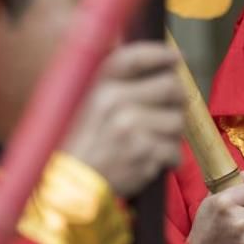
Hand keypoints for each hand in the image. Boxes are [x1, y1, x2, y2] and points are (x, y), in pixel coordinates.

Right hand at [63, 42, 185, 197]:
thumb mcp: (82, 107)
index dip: (161, 54)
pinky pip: (174, 150)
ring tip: (154, 142)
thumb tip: (149, 69)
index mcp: (97, 85)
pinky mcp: (143, 152)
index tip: (176, 57)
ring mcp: (130, 127)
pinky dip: (168, 159)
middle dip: (178, 98)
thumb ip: (109, 87)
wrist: (65, 189)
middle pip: (170, 87)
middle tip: (173, 108)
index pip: (135, 58)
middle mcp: (114, 101)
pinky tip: (152, 161)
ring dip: (172, 134)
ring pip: (177, 121)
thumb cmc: (77, 148)